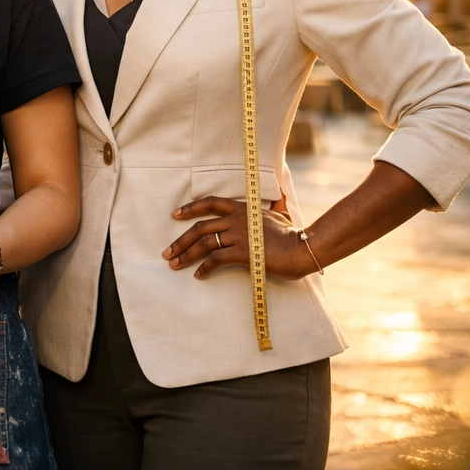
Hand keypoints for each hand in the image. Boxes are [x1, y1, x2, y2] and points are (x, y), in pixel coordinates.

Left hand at [162, 196, 312, 280]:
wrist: (303, 248)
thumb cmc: (292, 235)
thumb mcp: (280, 214)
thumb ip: (274, 206)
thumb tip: (280, 194)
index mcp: (243, 209)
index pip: (210, 203)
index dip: (190, 208)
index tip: (175, 214)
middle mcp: (237, 219)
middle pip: (200, 226)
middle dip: (180, 240)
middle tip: (167, 251)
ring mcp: (239, 235)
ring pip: (204, 243)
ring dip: (186, 254)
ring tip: (174, 264)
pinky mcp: (242, 252)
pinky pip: (216, 259)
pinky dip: (204, 267)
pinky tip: (198, 275)